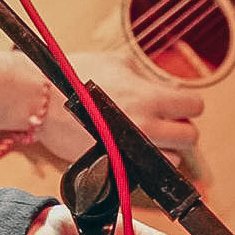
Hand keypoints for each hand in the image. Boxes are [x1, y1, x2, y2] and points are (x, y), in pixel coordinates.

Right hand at [35, 51, 202, 163]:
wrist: (40, 99)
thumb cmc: (73, 77)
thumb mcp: (117, 62)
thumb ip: (146, 76)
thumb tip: (163, 88)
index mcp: (150, 98)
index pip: (194, 106)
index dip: (185, 104)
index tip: (175, 105)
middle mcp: (146, 127)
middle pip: (189, 137)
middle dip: (178, 129)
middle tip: (163, 123)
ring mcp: (131, 150)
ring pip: (172, 160)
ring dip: (164, 150)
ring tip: (144, 139)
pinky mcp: (117, 166)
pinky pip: (145, 173)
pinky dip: (142, 164)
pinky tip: (128, 150)